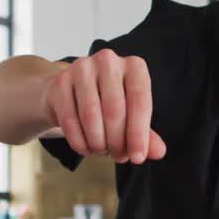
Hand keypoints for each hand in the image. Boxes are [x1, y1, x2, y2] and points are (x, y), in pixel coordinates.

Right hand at [43, 49, 166, 163]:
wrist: (70, 94)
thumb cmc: (107, 104)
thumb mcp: (131, 116)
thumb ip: (146, 135)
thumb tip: (159, 152)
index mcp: (134, 66)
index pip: (140, 101)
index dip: (139, 133)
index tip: (137, 157)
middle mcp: (108, 61)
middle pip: (114, 110)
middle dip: (117, 141)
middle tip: (118, 157)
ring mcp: (81, 68)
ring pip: (91, 117)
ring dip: (98, 143)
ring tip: (102, 150)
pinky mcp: (60, 82)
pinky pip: (70, 120)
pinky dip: (79, 141)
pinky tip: (86, 148)